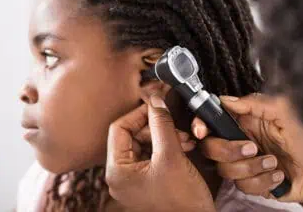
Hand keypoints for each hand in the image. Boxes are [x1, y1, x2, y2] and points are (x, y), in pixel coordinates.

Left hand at [105, 95, 215, 211]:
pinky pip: (153, 154)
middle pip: (133, 135)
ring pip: (145, 143)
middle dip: (157, 128)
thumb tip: (155, 101)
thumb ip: (161, 124)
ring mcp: (134, 179)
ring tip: (185, 140)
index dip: (139, 114)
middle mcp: (121, 175)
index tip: (158, 106)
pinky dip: (168, 147)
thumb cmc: (182, 202)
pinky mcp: (147, 180)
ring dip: (166, 136)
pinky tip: (184, 146)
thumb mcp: (171, 156)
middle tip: (177, 128)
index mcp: (117, 171)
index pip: (119, 129)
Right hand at [191, 94, 302, 204]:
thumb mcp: (285, 111)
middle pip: (211, 148)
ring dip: (251, 168)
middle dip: (228, 150)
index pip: (212, 121)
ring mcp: (246, 164)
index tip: (201, 130)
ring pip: (225, 170)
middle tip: (252, 147)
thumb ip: (254, 103)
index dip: (201, 125)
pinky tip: (278, 174)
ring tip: (273, 161)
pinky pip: (244, 186)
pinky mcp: (254, 183)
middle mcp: (240, 142)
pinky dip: (263, 181)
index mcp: (244, 123)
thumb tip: (226, 100)